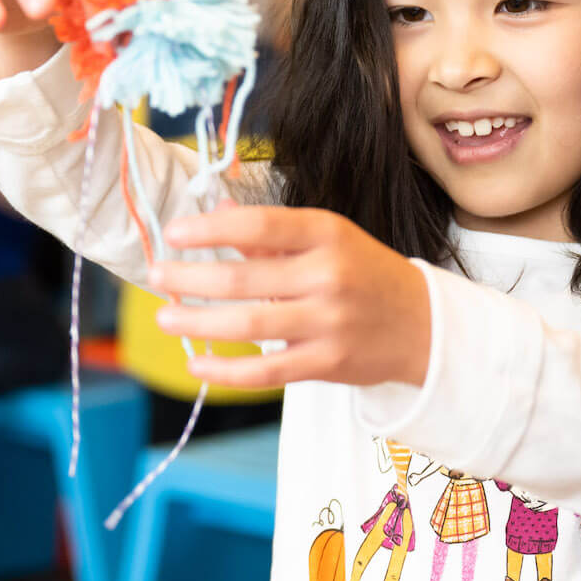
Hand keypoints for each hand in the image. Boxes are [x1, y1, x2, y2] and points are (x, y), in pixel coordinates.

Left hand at [148, 205, 429, 388]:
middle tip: (155, 277)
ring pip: (248, 325)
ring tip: (165, 318)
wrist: (424, 325)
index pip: (260, 225)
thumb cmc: (364, 274)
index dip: (212, 229)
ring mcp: (328, 322)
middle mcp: (328, 275)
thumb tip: (216, 208)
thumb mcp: (328, 240)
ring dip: (198, 323)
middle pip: (244, 279)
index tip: (174, 232)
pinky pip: (265, 371)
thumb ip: (271, 234)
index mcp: (327, 234)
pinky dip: (225, 370)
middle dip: (190, 278)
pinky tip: (196, 362)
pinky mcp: (327, 363)